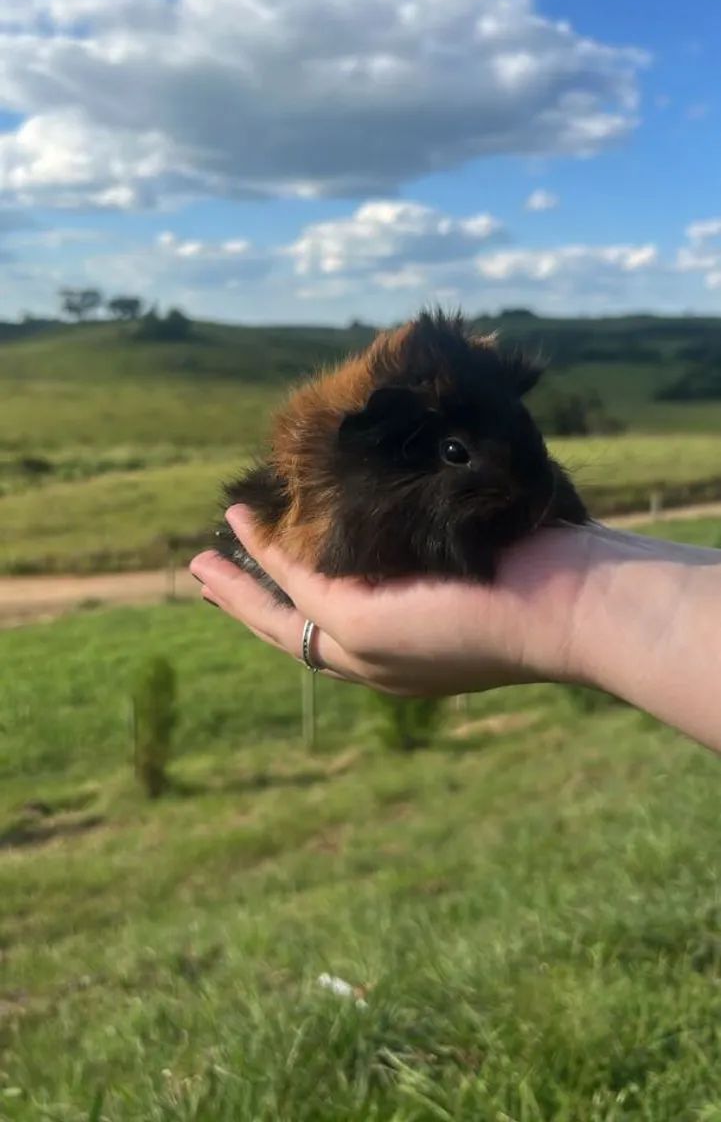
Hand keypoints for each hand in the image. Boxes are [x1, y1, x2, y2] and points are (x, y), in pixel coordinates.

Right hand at [189, 505, 592, 697]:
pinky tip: (241, 520)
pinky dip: (261, 551)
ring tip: (201, 559)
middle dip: (251, 608)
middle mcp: (384, 663)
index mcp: (414, 653)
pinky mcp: (358, 623)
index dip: (302, 605)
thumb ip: (439, 546)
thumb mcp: (478, 561)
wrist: (577, 604)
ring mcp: (368, 649)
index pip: (342, 633)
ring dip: (239, 585)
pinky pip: (292, 581)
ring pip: (281, 620)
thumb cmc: (550, 575)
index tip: (277, 575)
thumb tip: (428, 491)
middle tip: (210, 581)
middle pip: (296, 638)